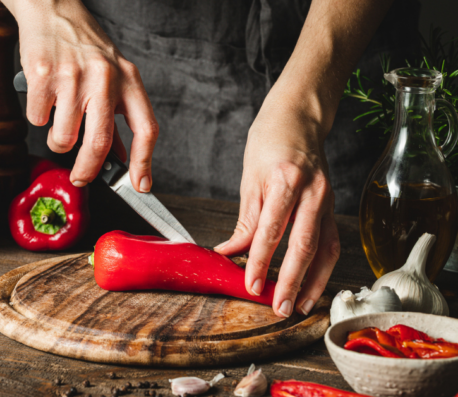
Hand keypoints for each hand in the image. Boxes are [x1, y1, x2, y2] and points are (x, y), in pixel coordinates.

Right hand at [2, 0, 157, 191]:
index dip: (144, 162)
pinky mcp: (43, 75)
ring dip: (58, 140)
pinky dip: (38, 117)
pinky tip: (44, 97)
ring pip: (63, 137)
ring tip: (59, 120)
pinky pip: (38, 119)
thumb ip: (116, 117)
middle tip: (81, 178)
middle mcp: (104, 78)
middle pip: (99, 143)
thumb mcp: (111, 77)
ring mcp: (73, 77)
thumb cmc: (84, 47)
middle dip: (88, 170)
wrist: (53, 10)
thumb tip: (119, 159)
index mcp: (128, 80)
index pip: (146, 128)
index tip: (141, 185)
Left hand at [214, 91, 340, 317]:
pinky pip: (331, 241)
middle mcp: (312, 192)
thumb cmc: (269, 143)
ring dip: (314, 281)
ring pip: (324, 248)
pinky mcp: (332, 205)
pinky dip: (323, 266)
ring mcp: (326, 199)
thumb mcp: (249, 178)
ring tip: (301, 306)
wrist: (298, 118)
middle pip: (303, 245)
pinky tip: (313, 284)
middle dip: (291, 281)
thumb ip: (246, 220)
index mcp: (285, 181)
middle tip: (280, 307)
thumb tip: (230, 252)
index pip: (271, 231)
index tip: (250, 285)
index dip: (260, 261)